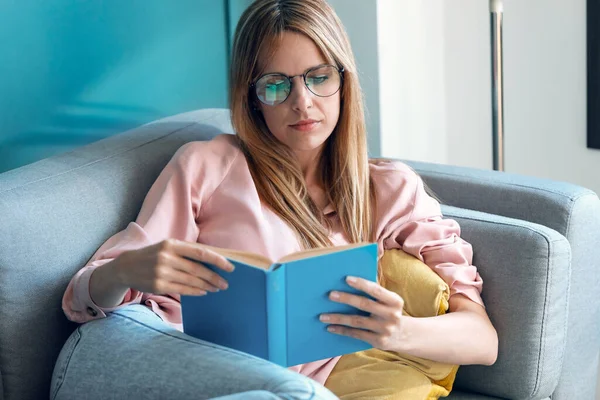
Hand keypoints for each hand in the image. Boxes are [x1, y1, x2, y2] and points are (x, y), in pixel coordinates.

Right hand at [114, 239, 234, 295]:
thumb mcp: (167, 247)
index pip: (201, 252)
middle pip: (198, 269)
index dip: (218, 260)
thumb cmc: (153, 255)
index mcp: (172, 244)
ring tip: (216, 288)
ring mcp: (161, 272)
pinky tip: (203, 292)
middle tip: (225, 283)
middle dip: (214, 277)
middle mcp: (167, 257)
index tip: (230, 267)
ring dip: (207, 285)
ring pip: (191, 281)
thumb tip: (212, 260)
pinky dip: (195, 291)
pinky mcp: (158, 285)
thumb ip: (186, 252)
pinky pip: (182, 289)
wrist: (126, 266)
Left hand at [319, 276, 404, 351]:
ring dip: (338, 318)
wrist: (404, 335)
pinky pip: (356, 334)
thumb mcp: (389, 301)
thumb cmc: (389, 311)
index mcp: (395, 301)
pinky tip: (330, 327)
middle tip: (330, 295)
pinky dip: (342, 330)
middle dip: (346, 299)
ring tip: (322, 316)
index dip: (362, 284)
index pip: (376, 290)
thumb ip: (376, 292)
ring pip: (357, 321)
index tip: (346, 279)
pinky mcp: (378, 341)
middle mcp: (391, 315)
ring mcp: (385, 329)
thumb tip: (349, 281)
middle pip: (364, 304)